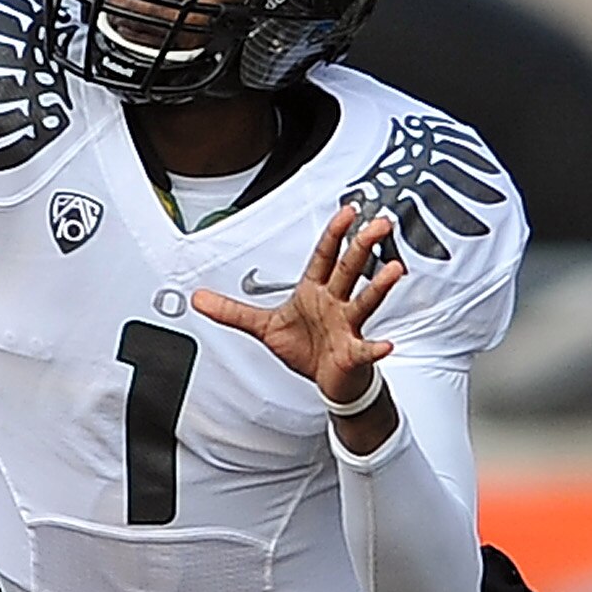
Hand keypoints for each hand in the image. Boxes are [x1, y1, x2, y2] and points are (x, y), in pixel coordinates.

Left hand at [192, 204, 403, 411]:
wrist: (327, 381)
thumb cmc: (305, 347)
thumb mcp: (263, 326)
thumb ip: (231, 311)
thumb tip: (199, 299)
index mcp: (315, 291)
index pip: (325, 256)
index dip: (334, 233)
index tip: (348, 211)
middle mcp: (335, 303)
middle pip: (349, 270)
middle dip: (363, 246)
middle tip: (379, 224)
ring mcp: (346, 327)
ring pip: (363, 302)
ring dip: (378, 286)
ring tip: (393, 271)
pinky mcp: (353, 354)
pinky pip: (365, 349)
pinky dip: (375, 348)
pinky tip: (386, 345)